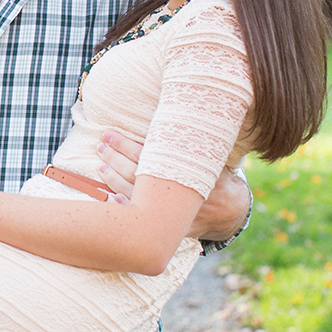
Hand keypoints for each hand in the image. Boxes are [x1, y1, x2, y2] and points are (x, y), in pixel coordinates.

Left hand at [99, 129, 250, 240]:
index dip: (124, 143)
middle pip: (134, 172)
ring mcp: (170, 210)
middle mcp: (175, 190)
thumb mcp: (208, 154)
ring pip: (133, 193)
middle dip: (114, 157)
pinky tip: (110, 197)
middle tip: (100, 144)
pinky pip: (140, 217)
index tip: (108, 134)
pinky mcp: (166, 225)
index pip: (146, 153)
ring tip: (101, 164)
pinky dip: (124, 206)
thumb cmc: (214, 175)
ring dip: (113, 178)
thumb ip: (187, 138)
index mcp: (183, 168)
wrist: (230, 209)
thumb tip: (174, 106)